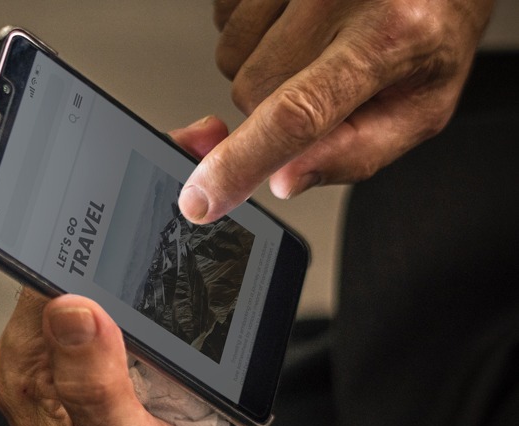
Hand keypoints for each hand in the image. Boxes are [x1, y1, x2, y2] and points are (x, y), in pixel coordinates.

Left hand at [0, 290, 222, 425]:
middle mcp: (36, 369)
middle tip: (156, 326)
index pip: (42, 285)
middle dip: (117, 289)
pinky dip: (149, 337)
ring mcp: (67, 373)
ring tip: (160, 357)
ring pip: (103, 305)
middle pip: (72, 286)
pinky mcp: (98, 379)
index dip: (85, 266)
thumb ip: (93, 383)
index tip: (129, 270)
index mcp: (24, 376)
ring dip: (138, 315)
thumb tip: (71, 308)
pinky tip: (165, 363)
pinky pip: (123, 332)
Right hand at [179, 0, 495, 222]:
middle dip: (273, 106)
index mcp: (389, 36)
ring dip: (260, 65)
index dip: (241, 163)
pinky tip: (294, 19)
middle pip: (251, 92)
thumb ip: (356, 153)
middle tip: (324, 82)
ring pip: (231, 57)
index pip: (296, 114)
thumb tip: (284, 180)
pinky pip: (225, 16)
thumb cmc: (431, 30)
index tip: (202, 199)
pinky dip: (252, 29)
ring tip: (313, 44)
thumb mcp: (420, 106)